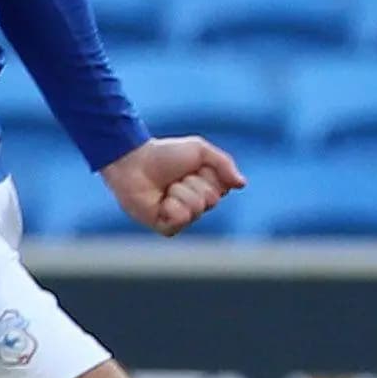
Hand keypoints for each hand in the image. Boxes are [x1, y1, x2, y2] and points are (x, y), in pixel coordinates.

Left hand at [105, 137, 244, 236]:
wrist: (134, 161)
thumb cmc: (165, 154)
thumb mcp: (200, 150)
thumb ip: (224, 164)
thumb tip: (242, 184)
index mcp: (207, 187)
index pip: (222, 188)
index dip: (209, 175)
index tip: (193, 167)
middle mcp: (197, 204)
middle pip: (210, 200)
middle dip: (193, 183)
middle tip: (176, 177)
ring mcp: (182, 217)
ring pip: (196, 209)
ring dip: (180, 193)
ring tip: (166, 188)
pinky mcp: (165, 227)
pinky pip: (180, 221)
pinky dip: (171, 207)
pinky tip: (160, 201)